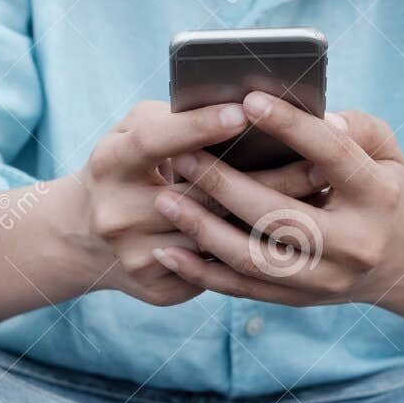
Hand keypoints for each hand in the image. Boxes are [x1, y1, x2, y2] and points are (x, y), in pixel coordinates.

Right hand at [72, 100, 328, 305]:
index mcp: (109, 165)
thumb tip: (239, 113)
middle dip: (267, 179)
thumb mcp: (132, 132)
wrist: (84, 239)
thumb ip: (175, 119)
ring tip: (319, 198)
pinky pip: (219, 270)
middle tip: (319, 162)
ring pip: (221, 238)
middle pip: (204, 197)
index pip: (157, 142)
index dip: (199, 127)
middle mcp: (119, 216)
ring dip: (275, 220)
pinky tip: (297, 236)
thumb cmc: (126, 167)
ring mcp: (138, 258)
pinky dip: (258, 250)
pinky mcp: (158, 290)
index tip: (244, 112)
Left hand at [150, 93, 403, 306]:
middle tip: (182, 155)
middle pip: (279, 215)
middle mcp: (353, 244)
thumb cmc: (381, 188)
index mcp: (378, 197)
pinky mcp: (299, 300)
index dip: (290, 127)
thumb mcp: (388, 152)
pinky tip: (170, 250)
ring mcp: (324, 279)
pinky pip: (242, 289)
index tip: (249, 101)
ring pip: (253, 259)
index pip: (330, 156)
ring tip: (166, 199)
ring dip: (203, 230)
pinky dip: (202, 272)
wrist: (399, 261)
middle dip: (225, 184)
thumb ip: (357, 129)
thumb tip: (318, 117)